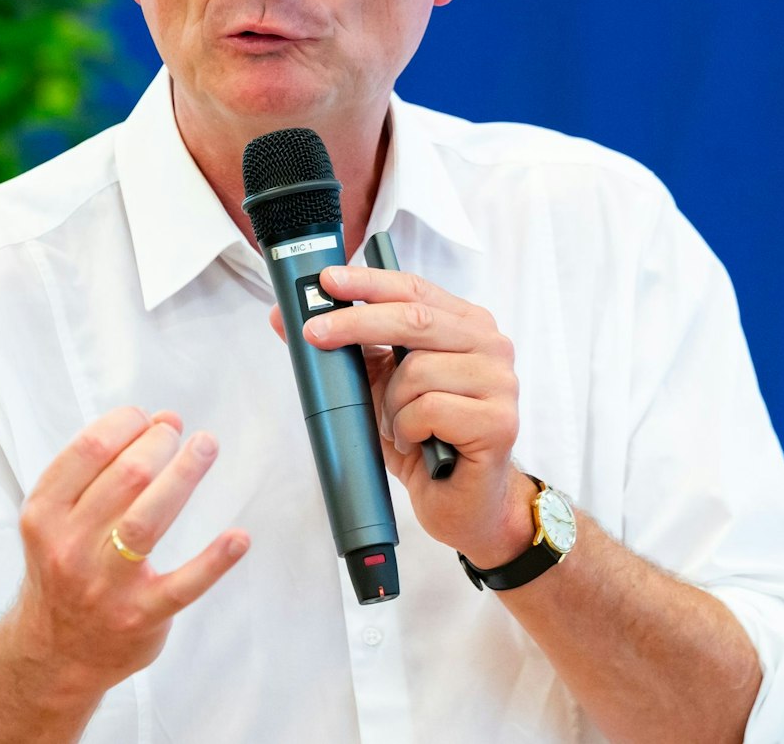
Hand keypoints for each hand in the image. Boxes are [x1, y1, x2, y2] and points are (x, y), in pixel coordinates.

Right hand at [5, 406, 249, 697]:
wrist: (54, 653)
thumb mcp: (58, 519)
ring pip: (148, 520)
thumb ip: (102, 470)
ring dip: (184, 475)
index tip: (148, 420)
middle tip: (178, 434)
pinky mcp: (140, 616)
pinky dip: (214, 560)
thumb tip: (162, 420)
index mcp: (44, 515)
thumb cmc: (65, 570)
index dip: (127, 424)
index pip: (88, 450)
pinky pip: (183, 585)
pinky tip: (239, 537)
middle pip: (125, 477)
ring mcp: (104, 585)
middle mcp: (69, 548)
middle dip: (160, 443)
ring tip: (205, 447)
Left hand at [268, 267, 534, 566]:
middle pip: (414, 319)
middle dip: (355, 323)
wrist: (462, 502)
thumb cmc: (423, 438)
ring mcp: (500, 382)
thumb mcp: (377, 386)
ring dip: (391, 405)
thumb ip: (344, 347)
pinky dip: (408, 430)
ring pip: (417, 371)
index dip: (368, 282)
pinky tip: (420, 444)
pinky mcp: (498, 422)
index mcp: (466, 325)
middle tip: (314, 334)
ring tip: (400, 426)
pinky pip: (429, 410)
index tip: (326, 281)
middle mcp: (490, 345)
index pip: (414, 288)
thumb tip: (283, 315)